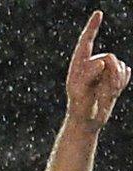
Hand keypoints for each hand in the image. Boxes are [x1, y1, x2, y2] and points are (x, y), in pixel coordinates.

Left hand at [67, 11, 130, 130]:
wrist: (88, 121)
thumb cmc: (79, 107)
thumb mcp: (80, 92)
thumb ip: (88, 75)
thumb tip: (101, 61)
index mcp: (78, 65)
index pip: (86, 42)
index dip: (92, 27)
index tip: (99, 14)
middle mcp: (92, 64)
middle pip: (110, 57)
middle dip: (111, 73)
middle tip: (105, 90)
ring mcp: (105, 70)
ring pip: (120, 65)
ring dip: (117, 81)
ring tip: (107, 94)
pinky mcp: (115, 77)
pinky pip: (127, 72)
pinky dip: (123, 83)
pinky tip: (114, 92)